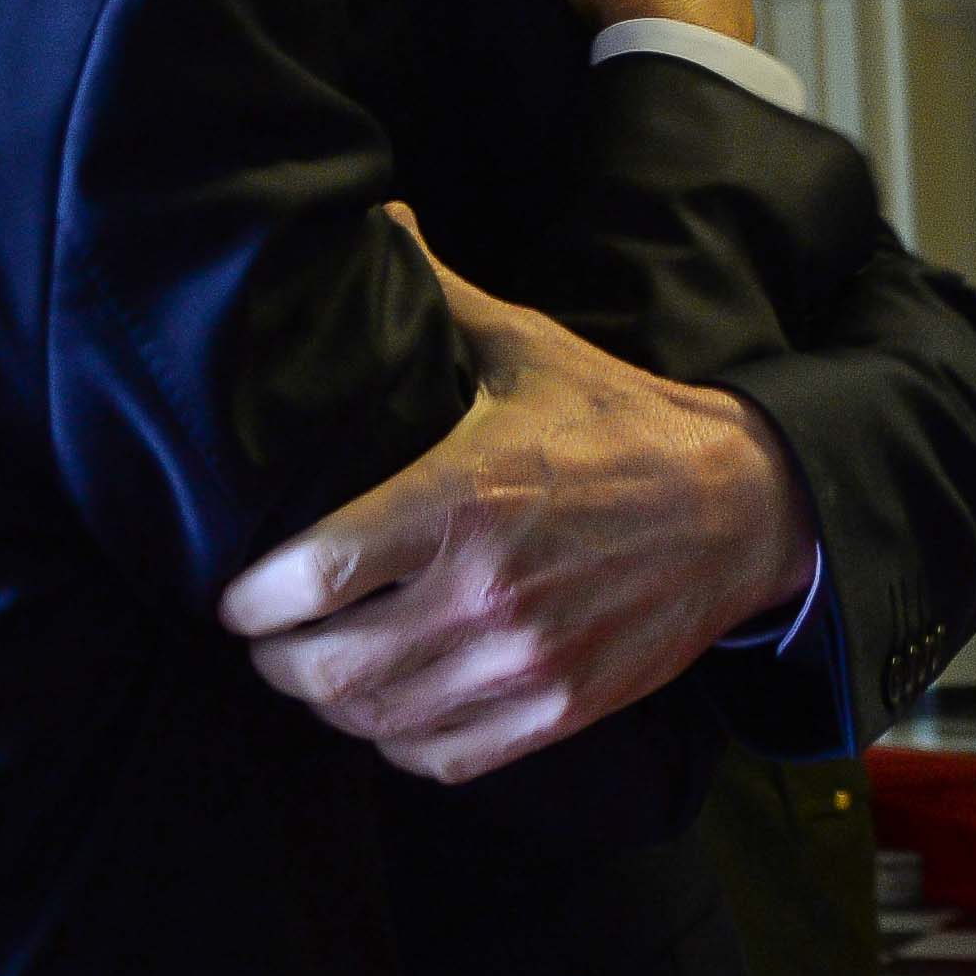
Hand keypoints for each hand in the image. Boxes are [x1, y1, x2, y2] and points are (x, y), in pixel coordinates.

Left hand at [216, 222, 818, 783]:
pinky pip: (443, 758)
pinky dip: (398, 742)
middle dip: (275, 658)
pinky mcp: (560, 710)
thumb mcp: (526, 348)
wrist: (742, 508)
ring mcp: (525, 662)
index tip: (233, 595)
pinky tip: (390, 708)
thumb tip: (375, 216)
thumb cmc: (621, 423)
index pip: (315, 572)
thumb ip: (438, 295)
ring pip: (377, 720)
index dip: (250, 599)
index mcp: (462, 496)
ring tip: (317, 668)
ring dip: (329, 703)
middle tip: (266, 636)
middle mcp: (486, 591)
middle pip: (328, 667)